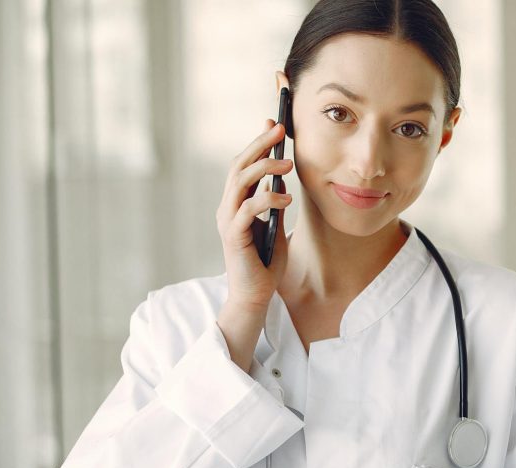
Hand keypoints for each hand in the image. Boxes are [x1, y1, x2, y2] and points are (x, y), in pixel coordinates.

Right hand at [216, 119, 292, 309]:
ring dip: (264, 168)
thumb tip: (281, 178)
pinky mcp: (233, 236)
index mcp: (235, 203)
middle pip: (239, 166)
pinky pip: (248, 209)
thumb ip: (274, 203)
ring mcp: (227, 221)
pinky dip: (267, 199)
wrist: (255, 296)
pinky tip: (285, 198)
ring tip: (288, 163)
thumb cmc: (265, 263)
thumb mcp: (275, 226)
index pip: (243, 165)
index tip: (274, 123)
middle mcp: (227, 208)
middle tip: (281, 129)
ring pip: (240, 182)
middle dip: (260, 144)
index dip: (257, 142)